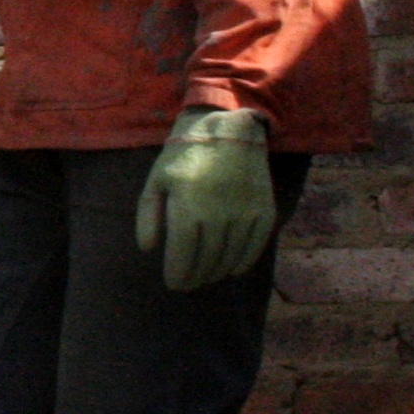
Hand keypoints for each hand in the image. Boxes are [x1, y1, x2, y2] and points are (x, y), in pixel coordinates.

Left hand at [137, 107, 277, 290]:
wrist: (228, 130)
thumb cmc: (184, 156)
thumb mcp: (157, 180)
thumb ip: (148, 216)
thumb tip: (148, 249)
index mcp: (188, 209)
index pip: (183, 257)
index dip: (177, 275)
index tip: (173, 284)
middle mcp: (218, 216)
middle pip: (206, 261)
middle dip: (195, 277)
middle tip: (188, 283)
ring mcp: (245, 215)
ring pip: (230, 258)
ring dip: (216, 272)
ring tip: (205, 276)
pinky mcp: (265, 212)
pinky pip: (255, 247)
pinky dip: (242, 263)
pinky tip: (232, 269)